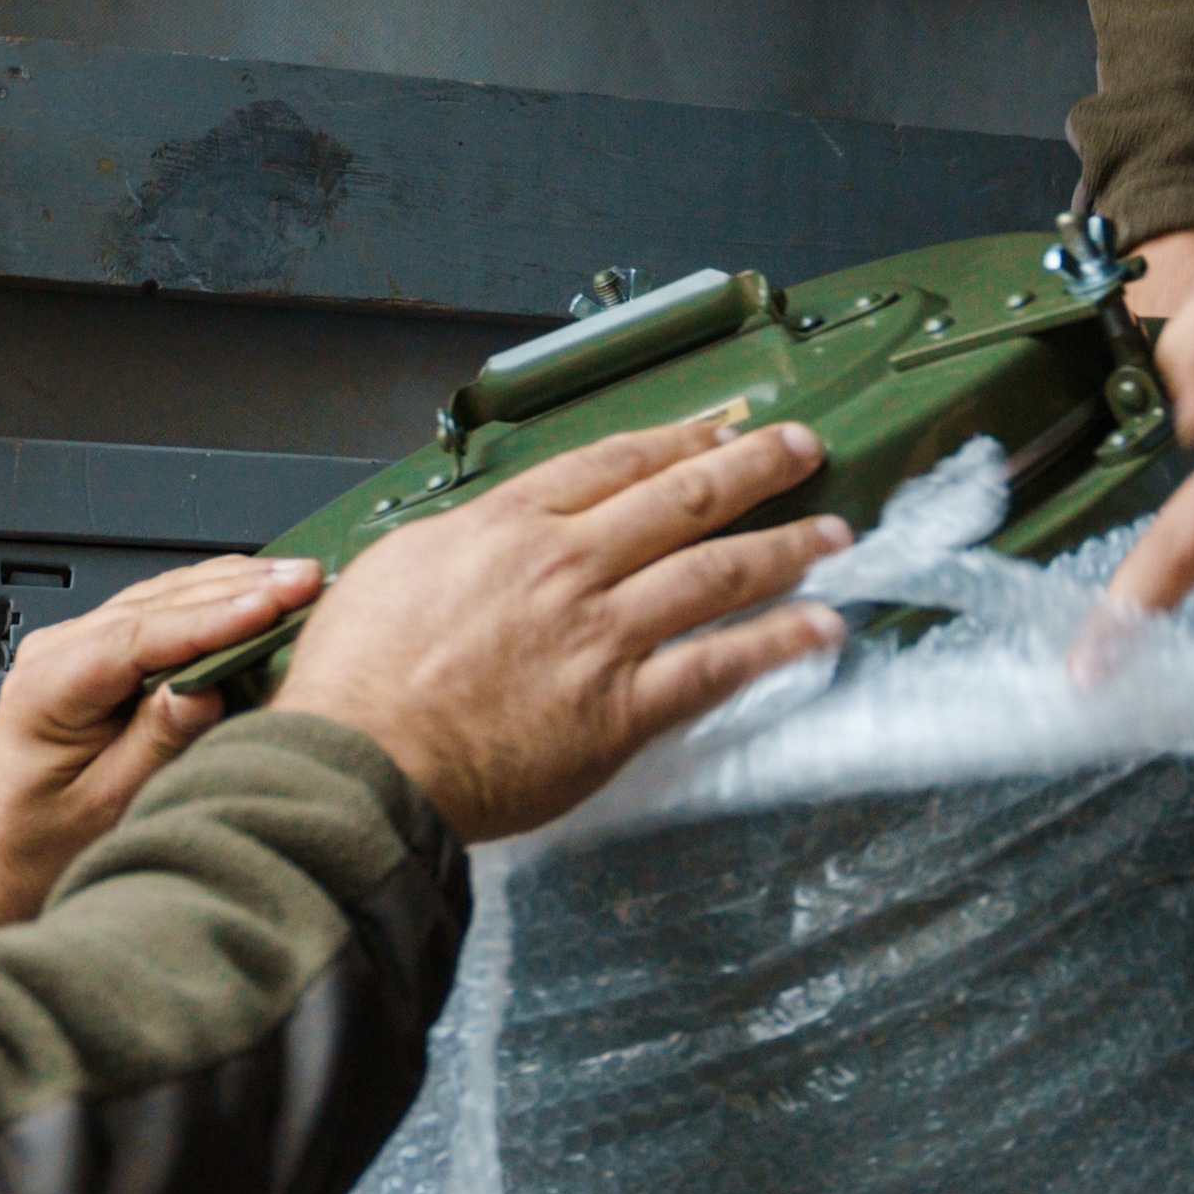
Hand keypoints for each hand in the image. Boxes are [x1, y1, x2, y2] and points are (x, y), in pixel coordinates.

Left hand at [0, 550, 320, 937]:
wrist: (16, 853)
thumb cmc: (50, 840)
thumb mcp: (106, 806)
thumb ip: (154, 744)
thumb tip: (205, 691)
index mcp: (46, 689)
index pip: (136, 637)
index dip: (209, 620)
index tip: (267, 606)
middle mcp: (57, 652)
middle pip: (157, 603)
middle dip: (238, 589)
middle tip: (305, 580)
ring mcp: (78, 643)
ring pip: (165, 595)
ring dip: (236, 583)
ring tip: (299, 578)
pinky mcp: (105, 648)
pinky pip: (165, 609)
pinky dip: (218, 596)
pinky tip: (260, 588)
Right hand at [275, 417, 851, 842]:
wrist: (359, 764)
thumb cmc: (358, 684)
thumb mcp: (393, 570)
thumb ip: (457, 542)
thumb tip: (483, 534)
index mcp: (507, 525)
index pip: (613, 463)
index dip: (679, 440)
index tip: (720, 429)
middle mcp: (566, 566)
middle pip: (682, 497)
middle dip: (755, 466)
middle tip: (802, 449)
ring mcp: (600, 635)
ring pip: (716, 571)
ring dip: (786, 546)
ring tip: (835, 533)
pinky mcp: (620, 708)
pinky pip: (718, 665)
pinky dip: (777, 642)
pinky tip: (820, 628)